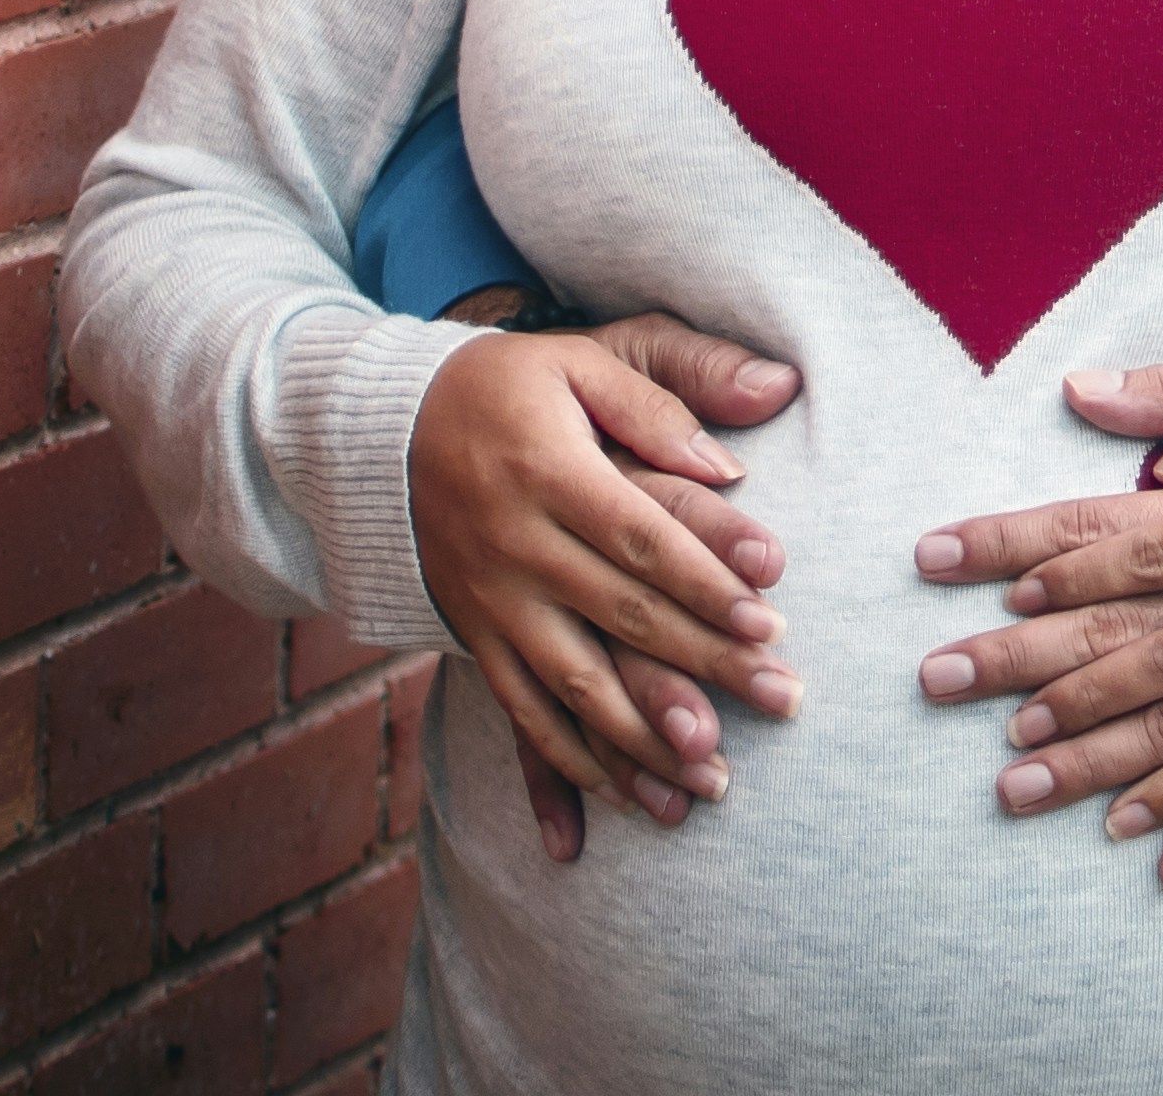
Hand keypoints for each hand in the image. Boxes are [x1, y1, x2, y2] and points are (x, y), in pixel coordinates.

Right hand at [409, 321, 798, 861]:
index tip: (770, 619)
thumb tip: (735, 460)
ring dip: (645, 740)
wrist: (382, 430)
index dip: (707, 581)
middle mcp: (517, 546)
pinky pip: (521, 713)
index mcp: (551, 471)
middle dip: (705, 665)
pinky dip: (569, 765)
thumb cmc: (507, 386)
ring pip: (573, 686)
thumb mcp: (580, 361)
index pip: (642, 537)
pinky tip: (622, 801)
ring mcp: (490, 602)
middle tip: (780, 699)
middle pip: (624, 617)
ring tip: (713, 782)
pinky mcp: (472, 638)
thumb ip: (663, 398)